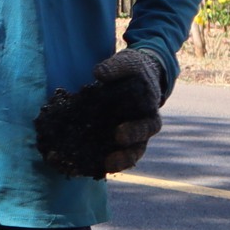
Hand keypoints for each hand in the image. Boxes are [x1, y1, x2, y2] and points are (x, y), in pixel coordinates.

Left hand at [93, 49, 166, 173]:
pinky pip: (108, 154)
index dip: (134, 133)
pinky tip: (80, 166)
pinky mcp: (112, 138)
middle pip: (138, 147)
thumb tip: (98, 73)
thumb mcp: (129, 63)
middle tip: (109, 156)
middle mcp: (141, 128)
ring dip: (116, 162)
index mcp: (149, 112)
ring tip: (102, 166)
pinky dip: (96, 162)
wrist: (135, 75)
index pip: (146, 126)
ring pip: (127, 155)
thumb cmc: (133, 71)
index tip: (118, 135)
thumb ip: (116, 67)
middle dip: (124, 154)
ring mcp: (128, 136)